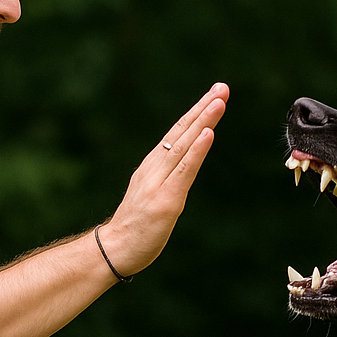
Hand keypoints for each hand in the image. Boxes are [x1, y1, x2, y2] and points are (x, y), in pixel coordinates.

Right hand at [98, 82, 228, 275]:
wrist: (114, 249)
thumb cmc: (136, 226)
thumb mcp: (154, 194)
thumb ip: (168, 177)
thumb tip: (186, 163)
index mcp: (153, 166)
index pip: (178, 134)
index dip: (196, 113)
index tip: (214, 95)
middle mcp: (155, 168)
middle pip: (182, 132)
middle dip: (203, 108)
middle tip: (222, 87)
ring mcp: (159, 183)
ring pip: (184, 145)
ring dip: (203, 121)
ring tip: (219, 101)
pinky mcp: (166, 200)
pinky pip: (184, 170)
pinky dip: (197, 150)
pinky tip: (208, 134)